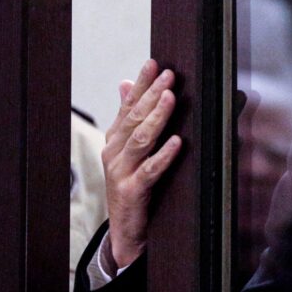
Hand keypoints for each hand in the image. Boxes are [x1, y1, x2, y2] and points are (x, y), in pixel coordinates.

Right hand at [101, 59, 182, 267]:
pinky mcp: (132, 190)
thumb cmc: (134, 185)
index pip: (128, 105)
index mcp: (116, 139)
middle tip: (168, 74)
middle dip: (152, 94)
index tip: (154, 62)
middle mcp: (115, 152)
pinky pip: (150, 170)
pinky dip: (164, 155)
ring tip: (170, 98)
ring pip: (140, 139)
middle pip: (134, 118)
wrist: (126, 230)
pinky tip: (177, 142)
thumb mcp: (132, 150)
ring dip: (156, 117)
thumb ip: (131, 118)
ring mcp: (121, 171)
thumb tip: (127, 84)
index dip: (141, 84)